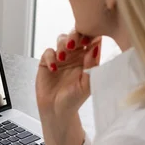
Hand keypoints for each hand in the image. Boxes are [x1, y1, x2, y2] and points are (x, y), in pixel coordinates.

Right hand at [35, 29, 101, 144]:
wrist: (56, 110)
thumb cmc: (74, 99)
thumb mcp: (87, 84)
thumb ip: (92, 66)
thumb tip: (96, 47)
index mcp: (88, 59)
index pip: (92, 39)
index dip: (90, 35)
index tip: (88, 39)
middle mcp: (75, 55)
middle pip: (76, 34)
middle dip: (75, 35)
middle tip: (73, 44)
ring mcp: (61, 57)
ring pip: (62, 39)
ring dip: (62, 44)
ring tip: (63, 57)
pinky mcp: (47, 62)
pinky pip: (48, 51)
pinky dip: (50, 57)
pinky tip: (53, 68)